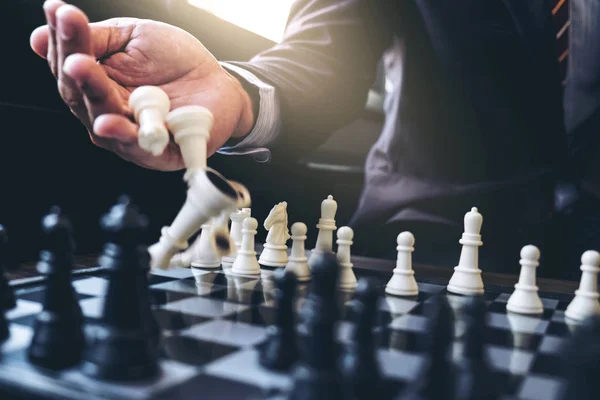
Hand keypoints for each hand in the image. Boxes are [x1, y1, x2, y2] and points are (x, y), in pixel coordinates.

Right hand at [30, 0, 254, 170]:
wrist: (221, 84)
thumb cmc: (175, 62)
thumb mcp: (135, 38)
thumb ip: (98, 39)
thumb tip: (39, 37)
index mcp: (97, 85)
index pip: (70, 65)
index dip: (64, 40)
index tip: (60, 11)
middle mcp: (107, 114)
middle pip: (81, 96)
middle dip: (76, 70)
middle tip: (74, 51)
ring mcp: (130, 136)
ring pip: (104, 122)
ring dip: (94, 97)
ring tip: (81, 72)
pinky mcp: (158, 153)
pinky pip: (139, 146)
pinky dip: (125, 135)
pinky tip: (108, 123)